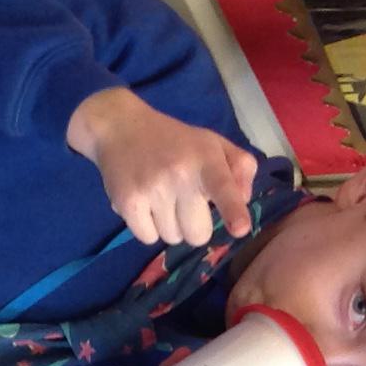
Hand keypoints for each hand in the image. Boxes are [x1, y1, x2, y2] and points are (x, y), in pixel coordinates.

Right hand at [66, 86, 257, 245]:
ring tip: (161, 198)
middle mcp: (180, 174)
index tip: (240, 228)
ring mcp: (152, 189)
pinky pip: (148, 238)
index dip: (233, 211)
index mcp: (206, 159)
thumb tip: (244, 200)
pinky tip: (144, 204)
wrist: (121, 127)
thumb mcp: (214, 144)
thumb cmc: (175, 141)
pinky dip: (148, 227)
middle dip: (194, 225)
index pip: (223, 188)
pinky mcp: (127, 202)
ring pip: (172, 238)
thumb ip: (241, 168)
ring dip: (170, 225)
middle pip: (198, 234)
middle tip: (183, 202)